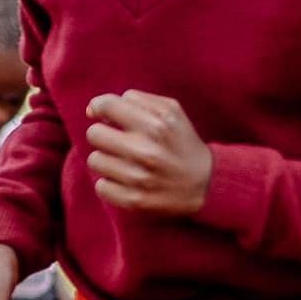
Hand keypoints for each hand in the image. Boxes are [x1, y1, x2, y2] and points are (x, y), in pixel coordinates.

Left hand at [83, 91, 213, 214]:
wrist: (206, 184)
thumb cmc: (181, 142)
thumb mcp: (171, 111)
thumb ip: (136, 99)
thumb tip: (94, 109)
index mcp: (155, 124)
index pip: (106, 106)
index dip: (99, 108)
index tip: (104, 116)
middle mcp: (146, 151)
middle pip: (94, 134)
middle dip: (104, 135)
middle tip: (118, 141)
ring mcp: (139, 178)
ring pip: (95, 161)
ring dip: (107, 160)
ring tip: (125, 162)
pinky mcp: (135, 200)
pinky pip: (101, 186)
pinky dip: (110, 184)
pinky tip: (126, 181)